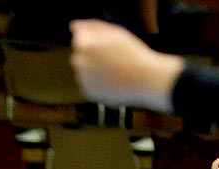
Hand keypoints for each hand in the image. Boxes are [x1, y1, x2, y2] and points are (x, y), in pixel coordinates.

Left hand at [69, 19, 183, 111]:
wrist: (144, 79)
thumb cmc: (132, 53)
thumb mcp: (115, 33)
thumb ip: (92, 27)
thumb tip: (74, 26)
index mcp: (85, 45)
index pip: (79, 38)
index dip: (94, 40)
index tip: (108, 45)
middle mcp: (80, 63)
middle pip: (80, 55)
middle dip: (91, 55)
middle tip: (112, 57)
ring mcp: (82, 79)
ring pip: (84, 70)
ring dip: (94, 68)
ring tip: (114, 69)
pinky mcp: (88, 92)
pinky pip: (89, 83)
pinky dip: (97, 81)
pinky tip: (112, 79)